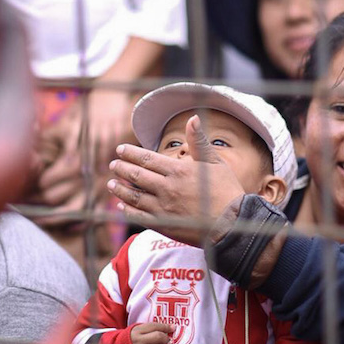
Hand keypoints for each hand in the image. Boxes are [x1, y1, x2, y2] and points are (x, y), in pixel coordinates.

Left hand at [61, 87, 133, 168]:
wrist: (112, 86)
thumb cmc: (91, 102)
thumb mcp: (76, 110)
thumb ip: (67, 123)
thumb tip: (46, 138)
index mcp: (81, 118)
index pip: (74, 134)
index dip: (71, 148)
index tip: (68, 161)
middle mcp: (94, 120)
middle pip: (90, 142)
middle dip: (88, 158)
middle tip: (86, 173)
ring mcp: (107, 121)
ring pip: (105, 142)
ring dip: (103, 157)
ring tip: (101, 171)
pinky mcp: (119, 121)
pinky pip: (117, 137)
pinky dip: (115, 149)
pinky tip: (113, 158)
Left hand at [107, 115, 245, 244]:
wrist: (233, 225)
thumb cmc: (227, 192)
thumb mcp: (215, 162)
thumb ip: (199, 141)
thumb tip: (193, 118)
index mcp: (178, 171)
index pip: (147, 158)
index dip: (131, 153)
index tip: (120, 149)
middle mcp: (167, 188)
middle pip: (136, 175)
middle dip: (121, 168)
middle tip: (113, 165)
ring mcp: (163, 208)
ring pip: (134, 196)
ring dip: (119, 189)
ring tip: (111, 184)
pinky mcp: (163, 225)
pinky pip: (138, 216)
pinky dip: (127, 209)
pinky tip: (121, 205)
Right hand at [131, 322, 173, 343]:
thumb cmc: (132, 343)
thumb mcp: (137, 332)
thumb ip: (151, 328)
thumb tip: (172, 327)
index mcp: (136, 332)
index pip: (154, 326)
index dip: (165, 327)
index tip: (172, 327)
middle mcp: (138, 342)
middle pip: (159, 337)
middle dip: (165, 338)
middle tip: (165, 340)